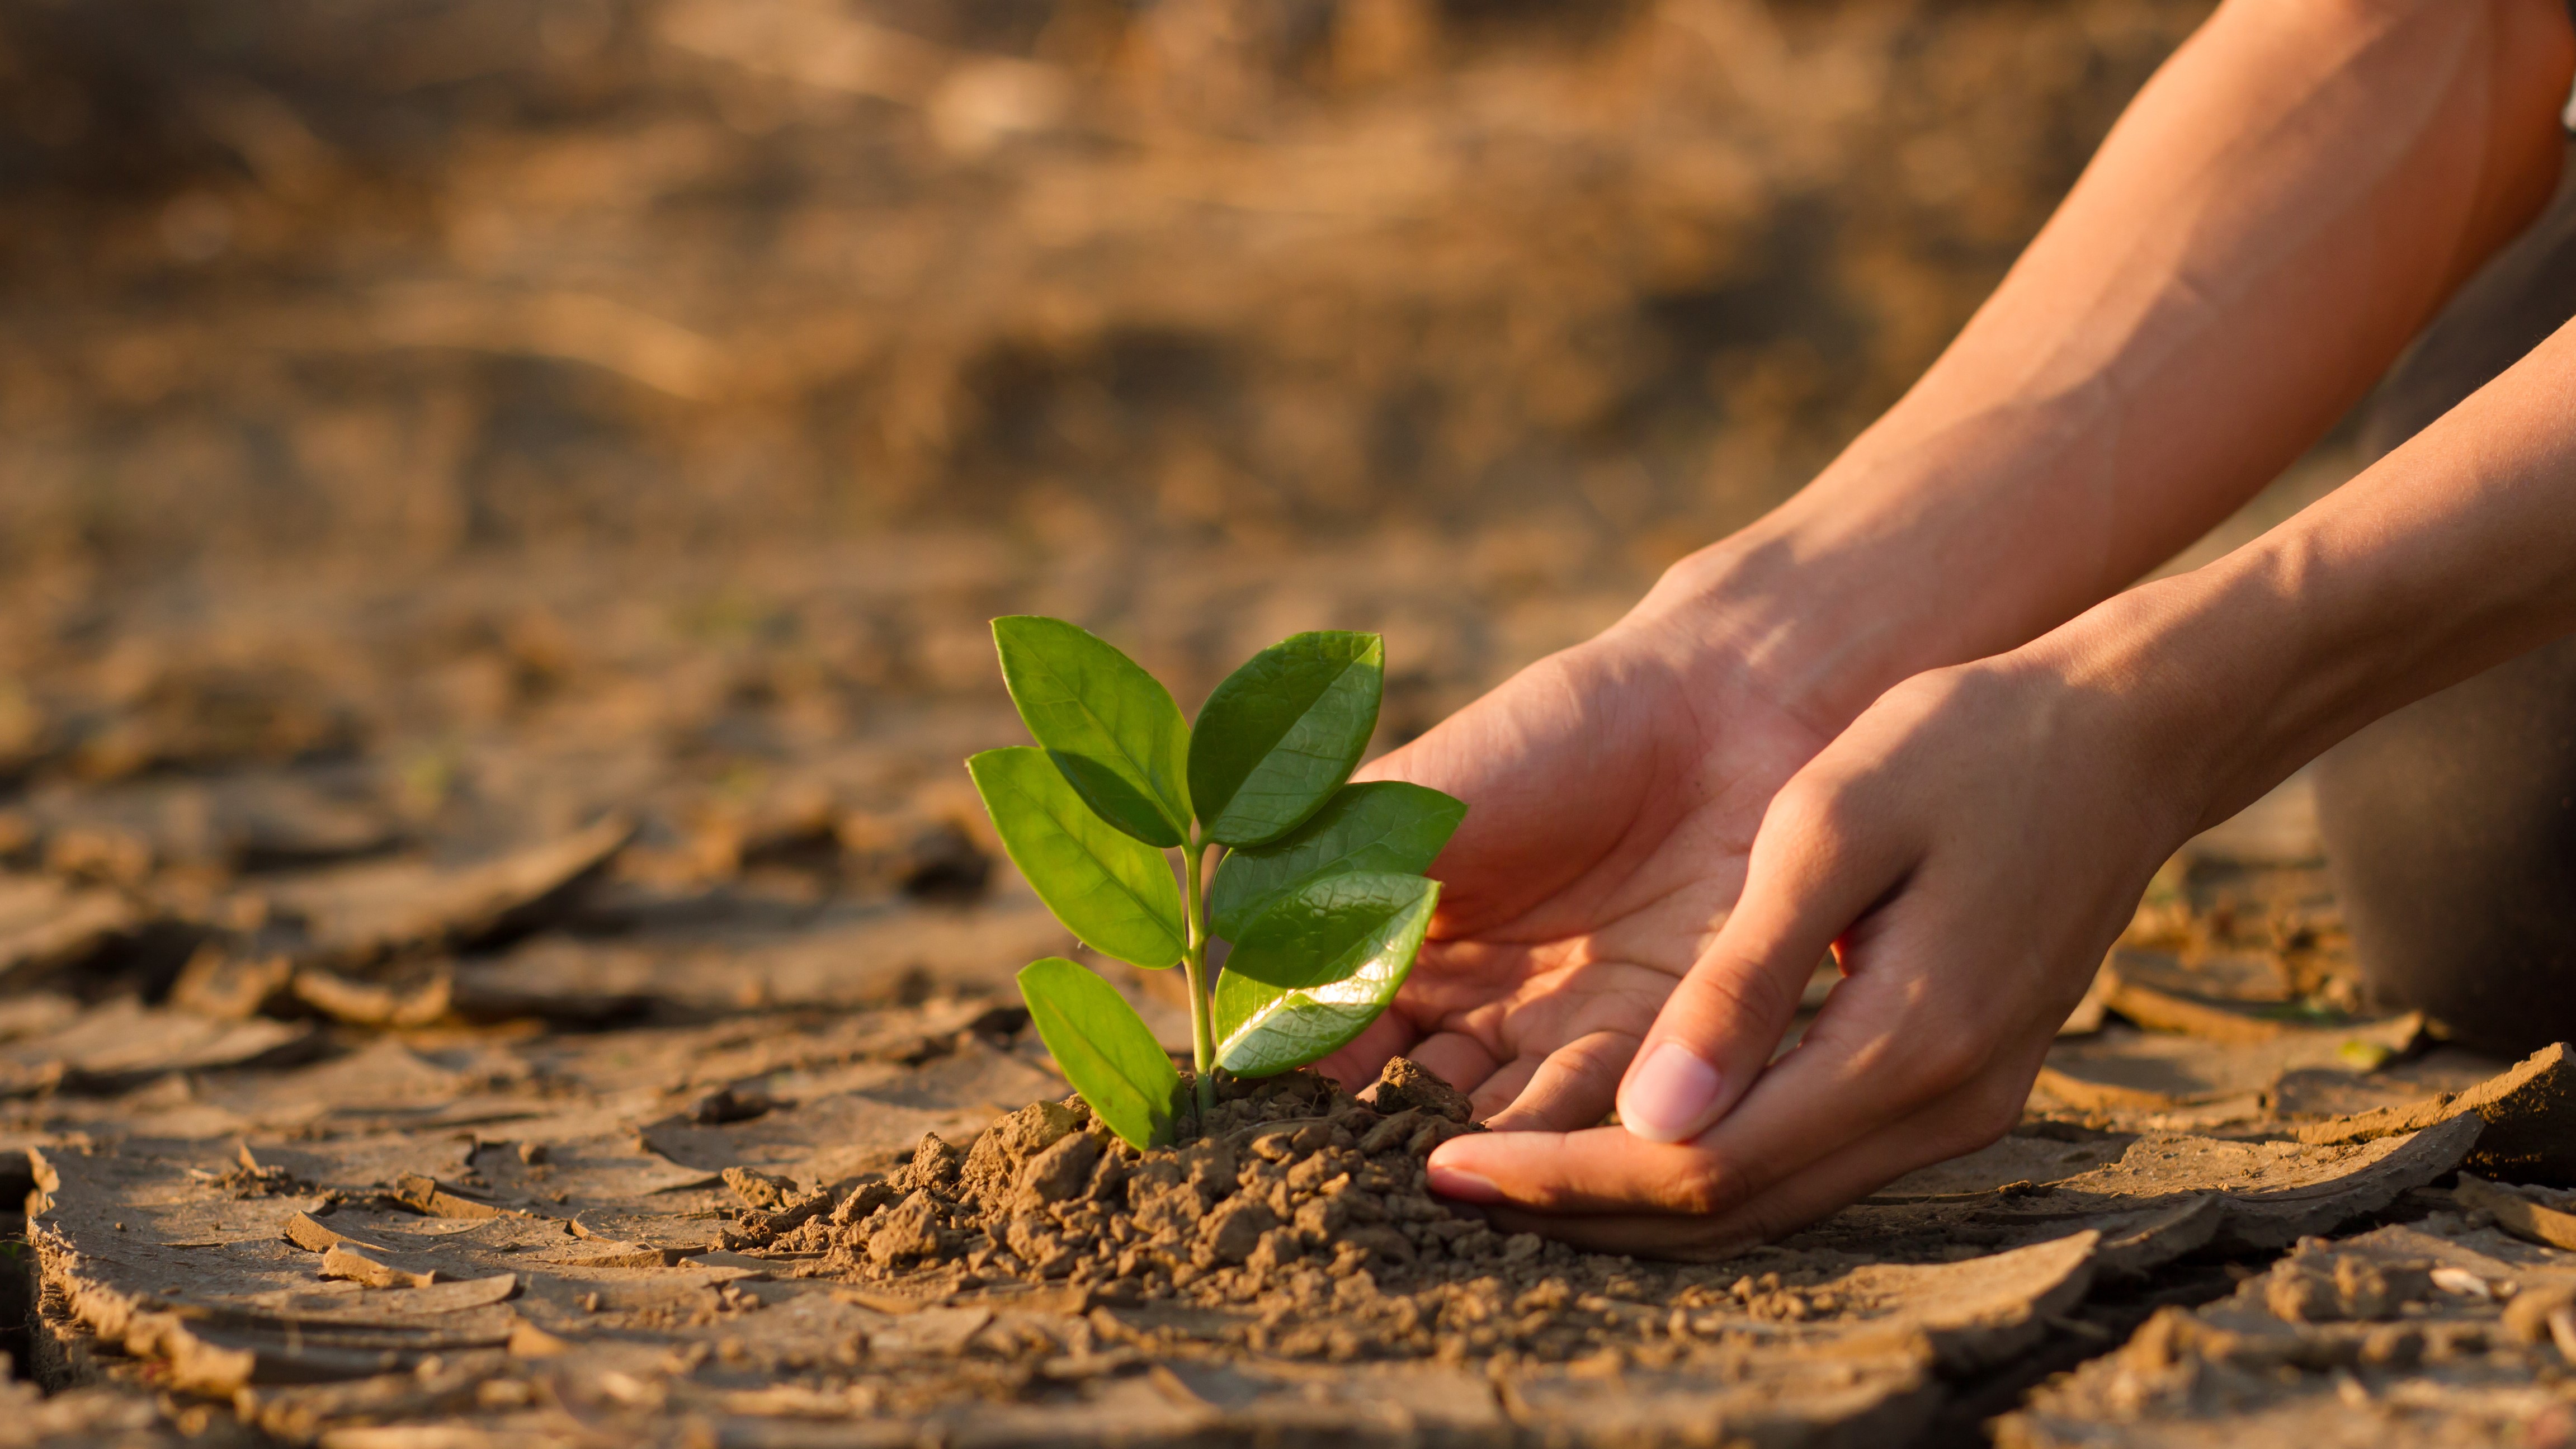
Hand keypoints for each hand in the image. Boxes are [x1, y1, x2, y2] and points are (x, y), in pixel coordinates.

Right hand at [1313, 575, 1837, 1134]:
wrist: (1718, 713)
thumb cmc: (1547, 736)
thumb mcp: (1406, 806)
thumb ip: (1310, 892)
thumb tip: (1209, 988)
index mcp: (1387, 947)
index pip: (1315, 1041)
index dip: (1286, 1083)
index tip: (1262, 1120)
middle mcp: (1465, 1012)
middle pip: (1398, 1107)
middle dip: (1372, 1149)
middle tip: (1349, 1181)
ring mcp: (1554, 1038)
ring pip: (1491, 1129)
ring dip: (1464, 1159)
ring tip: (1437, 1179)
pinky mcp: (1650, 1054)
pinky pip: (1591, 1120)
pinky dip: (1556, 1151)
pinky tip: (1527, 1165)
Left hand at [1419, 646, 2200, 1256]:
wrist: (2125, 735)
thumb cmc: (1967, 745)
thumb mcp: (1836, 827)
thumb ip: (1745, 979)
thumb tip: (1650, 1118)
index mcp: (1906, 1044)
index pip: (1702, 1168)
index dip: (1565, 1177)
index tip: (1443, 1163)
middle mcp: (1940, 1108)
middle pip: (1729, 1214)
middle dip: (1578, 1206)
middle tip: (1441, 1179)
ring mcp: (1959, 1109)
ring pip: (1767, 1204)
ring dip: (1632, 1196)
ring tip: (1502, 1164)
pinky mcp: (1958, 1086)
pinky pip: (1806, 1163)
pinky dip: (1702, 1162)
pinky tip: (1617, 1127)